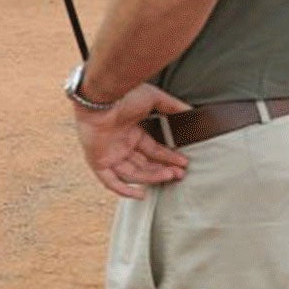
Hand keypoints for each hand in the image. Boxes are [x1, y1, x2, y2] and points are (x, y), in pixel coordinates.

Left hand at [72, 83, 190, 198]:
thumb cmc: (124, 94)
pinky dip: (124, 190)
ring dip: (152, 177)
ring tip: (170, 175)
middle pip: (144, 164)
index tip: (183, 163)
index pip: (152, 149)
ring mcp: (108, 153)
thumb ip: (172, 106)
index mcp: (130, 130)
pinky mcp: (98, 161)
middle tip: (180, 173)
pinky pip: (110, 181)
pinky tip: (140, 194)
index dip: (168, 157)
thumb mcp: (153, 98)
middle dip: (163, 170)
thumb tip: (190, 111)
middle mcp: (120, 144)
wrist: (101, 97)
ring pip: (132, 173)